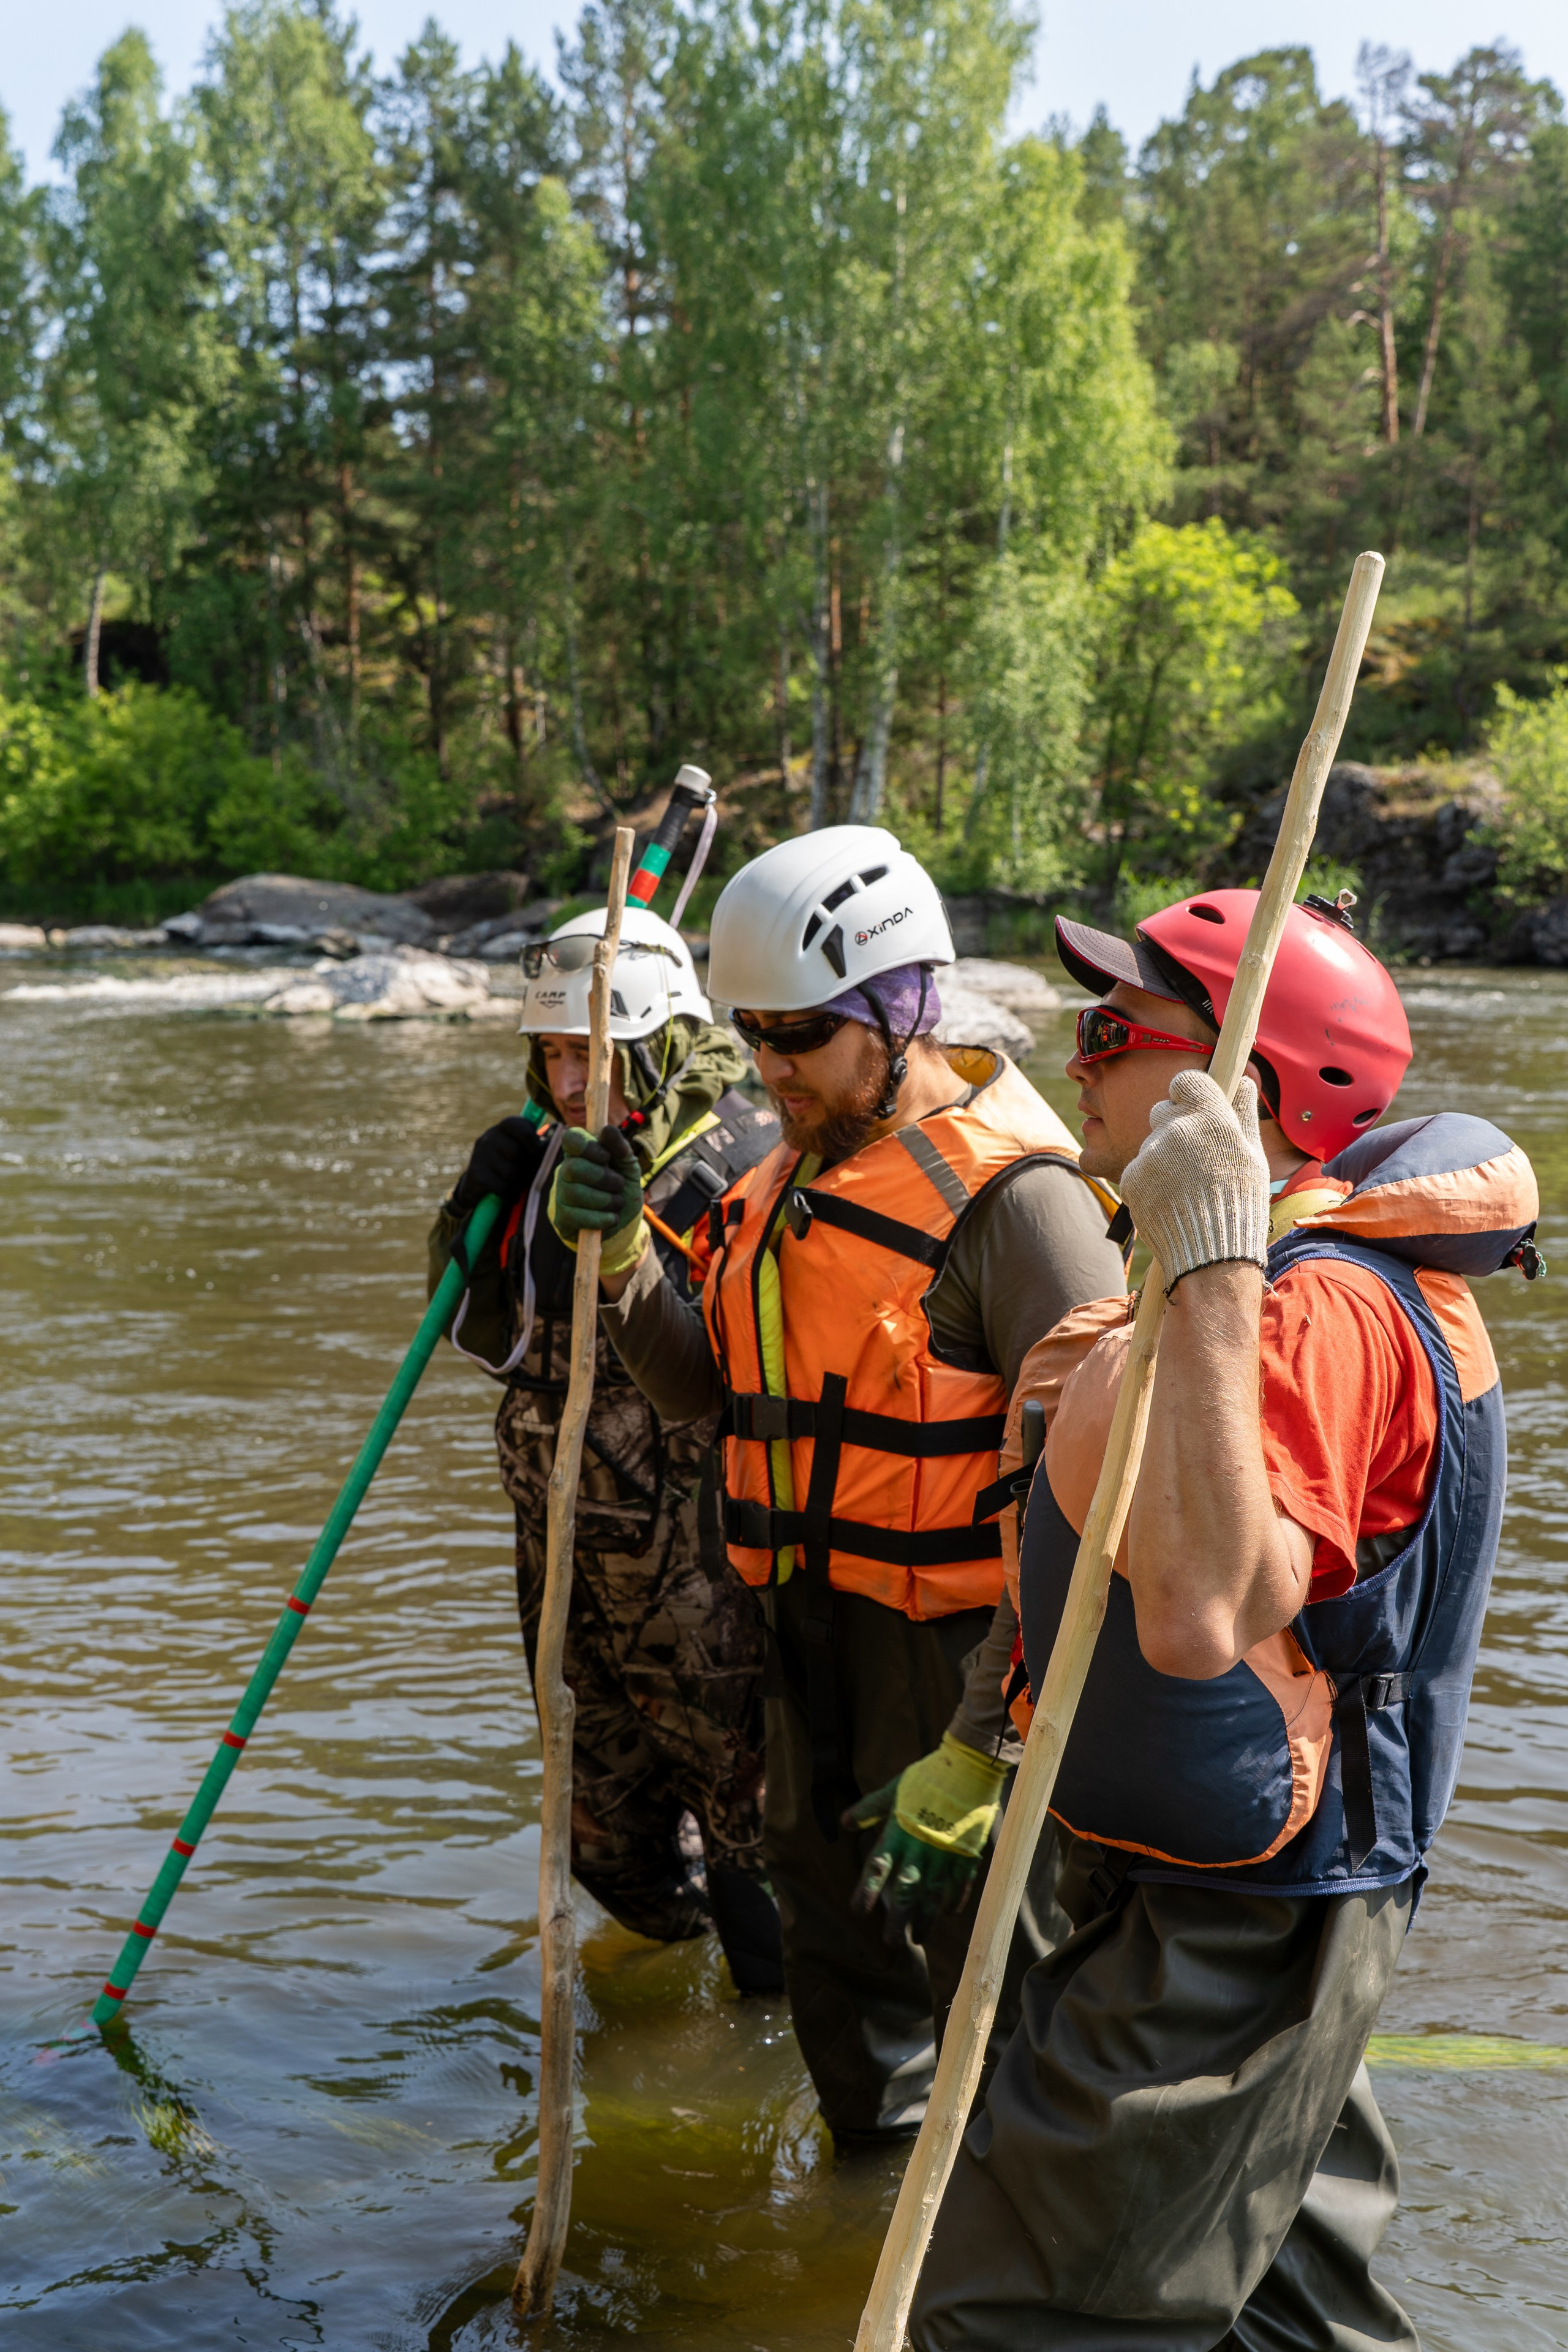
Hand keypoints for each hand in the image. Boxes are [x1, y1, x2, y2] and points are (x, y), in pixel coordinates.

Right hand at [450, 1115, 540, 1214]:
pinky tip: (511, 1197)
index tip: (537, 1154)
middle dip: (526, 1169)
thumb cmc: (511, 1164)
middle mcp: (489, 1137)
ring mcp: (480, 1155)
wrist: (478, 1185)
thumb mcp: (523, 1151)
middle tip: (528, 1176)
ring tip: (518, 1186)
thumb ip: (538, 1147)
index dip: (533, 1142)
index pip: (520, 1127)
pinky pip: (501, 1187)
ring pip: (510, 1173)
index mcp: (504, 1127)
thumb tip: (555, 1149)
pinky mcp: (475, 1174)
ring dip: (519, 1184)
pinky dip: (510, 1195)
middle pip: (517, 1153)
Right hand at [551, 1123, 640, 1245]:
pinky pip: (577, 1217)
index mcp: (580, 1154)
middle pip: (573, 1168)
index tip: (606, 1157)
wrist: (625, 1223)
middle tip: (619, 1185)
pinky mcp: (562, 1220)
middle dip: (603, 1178)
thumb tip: (607, 1129)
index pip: (571, 1139)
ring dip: (606, 1200)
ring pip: (575, 1193)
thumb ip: (620, 1147)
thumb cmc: (622, 1189)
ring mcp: (561, 1196)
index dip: (589, 1146)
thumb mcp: (628, 1167)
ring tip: (617, 1203)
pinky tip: (611, 1218)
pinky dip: (601, 1218)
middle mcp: (565, 1172)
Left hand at [843, 1734, 1006, 1935]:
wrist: (969, 1768)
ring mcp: (945, 1855)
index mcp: (898, 1834)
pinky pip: (960, 1885)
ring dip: (925, 1919)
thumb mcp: (893, 1789)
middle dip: (897, 1920)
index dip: (866, 1891)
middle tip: (892, 1943)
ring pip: (932, 1896)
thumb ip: (870, 1808)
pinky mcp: (967, 1855)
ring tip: (919, 1938)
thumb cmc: (927, 1777)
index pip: (877, 1869)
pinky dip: (954, 1901)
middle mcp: (919, 1850)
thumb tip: (845, 1822)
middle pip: (905, 1892)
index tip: (858, 1911)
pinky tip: (950, 1913)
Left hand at [1119, 1068, 1269, 1288]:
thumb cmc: (1240, 1204)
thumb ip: (1242, 1114)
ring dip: (1163, 1157)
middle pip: (1162, 1110)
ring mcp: (1149, 1154)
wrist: (1211, 1254)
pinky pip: (1138, 1168)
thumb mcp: (1252, 1156)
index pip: (1185, 1081)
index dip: (1189, 1094)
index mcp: (1209, 1118)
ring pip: (1151, 1143)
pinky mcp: (1130, 1178)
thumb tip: (1243, 1081)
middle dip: (1174, 1125)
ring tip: (1186, 1188)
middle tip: (1193, 1156)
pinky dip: (1150, 1180)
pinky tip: (1170, 1201)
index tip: (1194, 1107)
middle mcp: (1175, 1130)